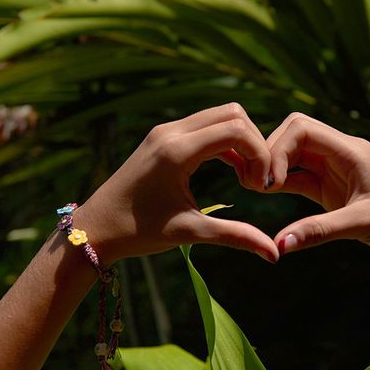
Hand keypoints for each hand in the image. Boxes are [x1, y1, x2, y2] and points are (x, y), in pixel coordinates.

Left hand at [73, 104, 279, 265]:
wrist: (95, 229)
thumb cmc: (137, 232)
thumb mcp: (190, 233)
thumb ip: (236, 236)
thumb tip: (274, 255)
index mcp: (176, 151)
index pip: (236, 130)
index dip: (260, 154)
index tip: (262, 187)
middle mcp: (170, 132)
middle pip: (232, 113)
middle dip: (255, 143)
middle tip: (257, 180)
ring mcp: (164, 132)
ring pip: (219, 116)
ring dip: (241, 141)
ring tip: (246, 178)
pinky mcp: (161, 138)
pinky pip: (204, 126)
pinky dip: (225, 142)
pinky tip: (232, 171)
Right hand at [266, 113, 369, 267]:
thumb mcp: (363, 223)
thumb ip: (319, 230)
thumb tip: (280, 245)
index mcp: (351, 150)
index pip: (301, 129)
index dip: (276, 149)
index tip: (267, 182)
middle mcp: (342, 154)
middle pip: (292, 136)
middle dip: (268, 154)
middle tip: (253, 184)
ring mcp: (337, 172)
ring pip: (294, 157)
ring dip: (273, 169)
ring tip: (253, 189)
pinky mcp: (335, 191)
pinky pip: (300, 180)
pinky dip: (282, 184)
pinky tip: (267, 195)